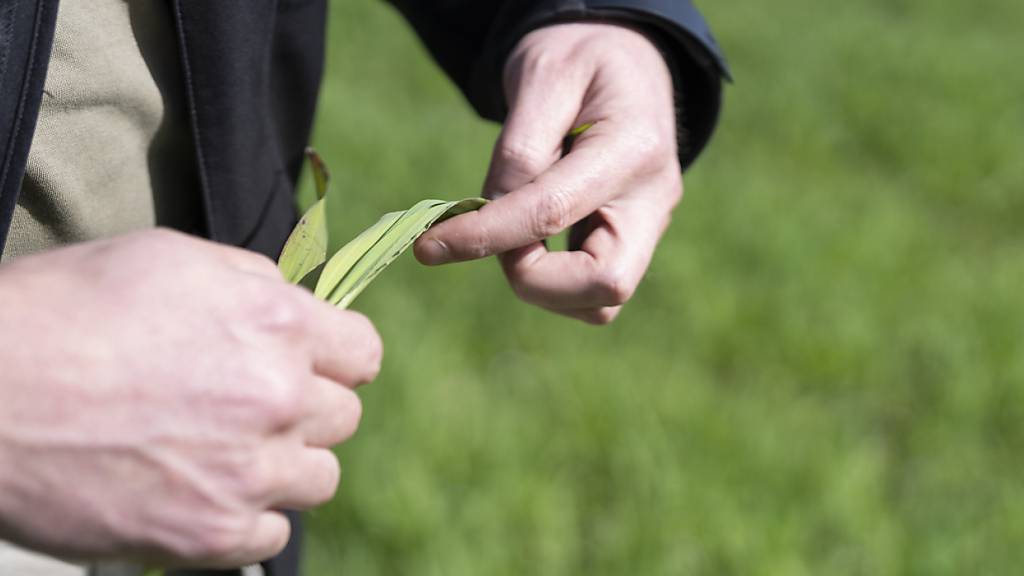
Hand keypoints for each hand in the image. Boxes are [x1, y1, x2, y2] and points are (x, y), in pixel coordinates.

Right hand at [0, 230, 380, 566]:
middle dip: (303, 408)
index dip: (337, 358)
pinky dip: (245, 518)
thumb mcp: (170, 259)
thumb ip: (254, 285)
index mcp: (276, 323)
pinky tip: (202, 494)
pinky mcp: (211, 533)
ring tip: (224, 453)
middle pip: (343, 416)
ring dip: (283, 465)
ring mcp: (249, 470)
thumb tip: (298, 306)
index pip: (363, 354)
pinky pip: (272, 534)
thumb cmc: (66, 310)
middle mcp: (278, 397)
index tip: (312, 366)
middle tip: (246, 407)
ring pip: (318, 477)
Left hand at [415, 23, 681, 323]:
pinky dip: (552, 281)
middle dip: (533, 278)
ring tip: (510, 233)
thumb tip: (489, 215)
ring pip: (601, 303)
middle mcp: (653, 200)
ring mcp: (649, 227)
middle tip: (491, 239)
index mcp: (633, 148)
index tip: (431, 245)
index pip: (552, 212)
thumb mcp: (542, 75)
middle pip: (605, 285)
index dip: (487, 235)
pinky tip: (530, 239)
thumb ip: (517, 149)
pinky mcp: (634, 242)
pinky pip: (593, 294)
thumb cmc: (579, 59)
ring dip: (542, 285)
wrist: (623, 60)